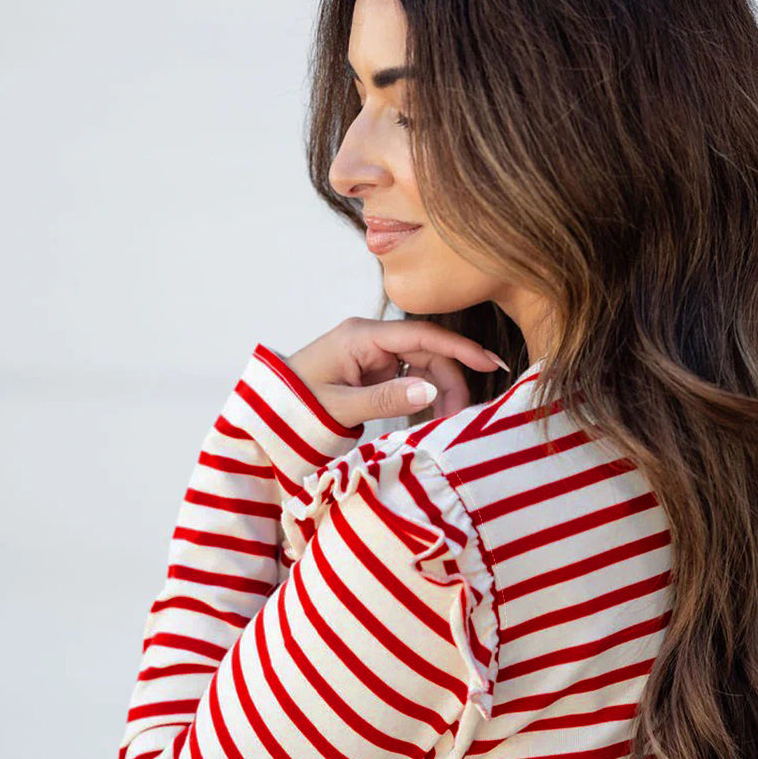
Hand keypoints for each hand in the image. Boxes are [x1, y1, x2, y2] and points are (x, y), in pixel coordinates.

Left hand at [286, 317, 508, 425]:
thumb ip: (385, 399)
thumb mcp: (340, 408)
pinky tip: (433, 416)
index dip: (459, 348)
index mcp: (361, 337)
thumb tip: (431, 389)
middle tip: (460, 418)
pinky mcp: (373, 371)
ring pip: (423, 367)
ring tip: (446, 423)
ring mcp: (372, 355)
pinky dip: (425, 396)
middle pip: (427, 353)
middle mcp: (370, 340)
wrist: (267, 417)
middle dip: (450, 382)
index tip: (491, 363)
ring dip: (440, 392)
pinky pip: (410, 379)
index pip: (421, 335)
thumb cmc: (294, 410)